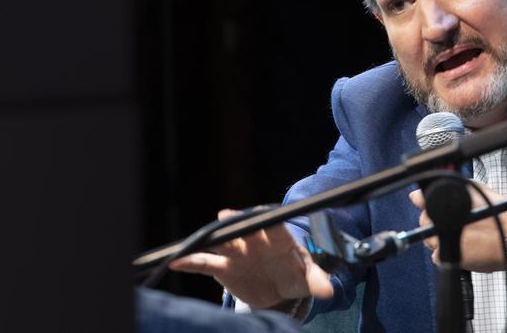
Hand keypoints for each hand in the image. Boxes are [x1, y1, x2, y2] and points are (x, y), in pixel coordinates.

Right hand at [168, 209, 333, 307]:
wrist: (281, 287)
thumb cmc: (297, 274)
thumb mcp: (310, 277)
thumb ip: (318, 281)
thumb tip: (330, 290)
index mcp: (279, 239)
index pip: (274, 226)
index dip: (267, 221)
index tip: (262, 216)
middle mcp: (255, 241)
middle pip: (244, 228)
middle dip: (236, 222)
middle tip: (225, 217)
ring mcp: (238, 253)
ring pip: (223, 242)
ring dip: (213, 239)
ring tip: (200, 238)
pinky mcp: (224, 267)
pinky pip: (205, 263)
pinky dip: (192, 262)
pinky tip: (176, 261)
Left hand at [409, 182, 506, 272]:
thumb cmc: (498, 212)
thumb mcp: (475, 190)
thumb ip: (449, 187)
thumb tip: (418, 194)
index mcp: (447, 201)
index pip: (421, 200)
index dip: (424, 204)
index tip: (426, 206)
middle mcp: (442, 218)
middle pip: (425, 223)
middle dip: (435, 225)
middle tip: (455, 226)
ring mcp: (443, 238)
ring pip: (431, 241)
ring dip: (441, 240)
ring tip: (462, 239)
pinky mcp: (449, 256)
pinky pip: (438, 257)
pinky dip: (447, 256)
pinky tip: (461, 250)